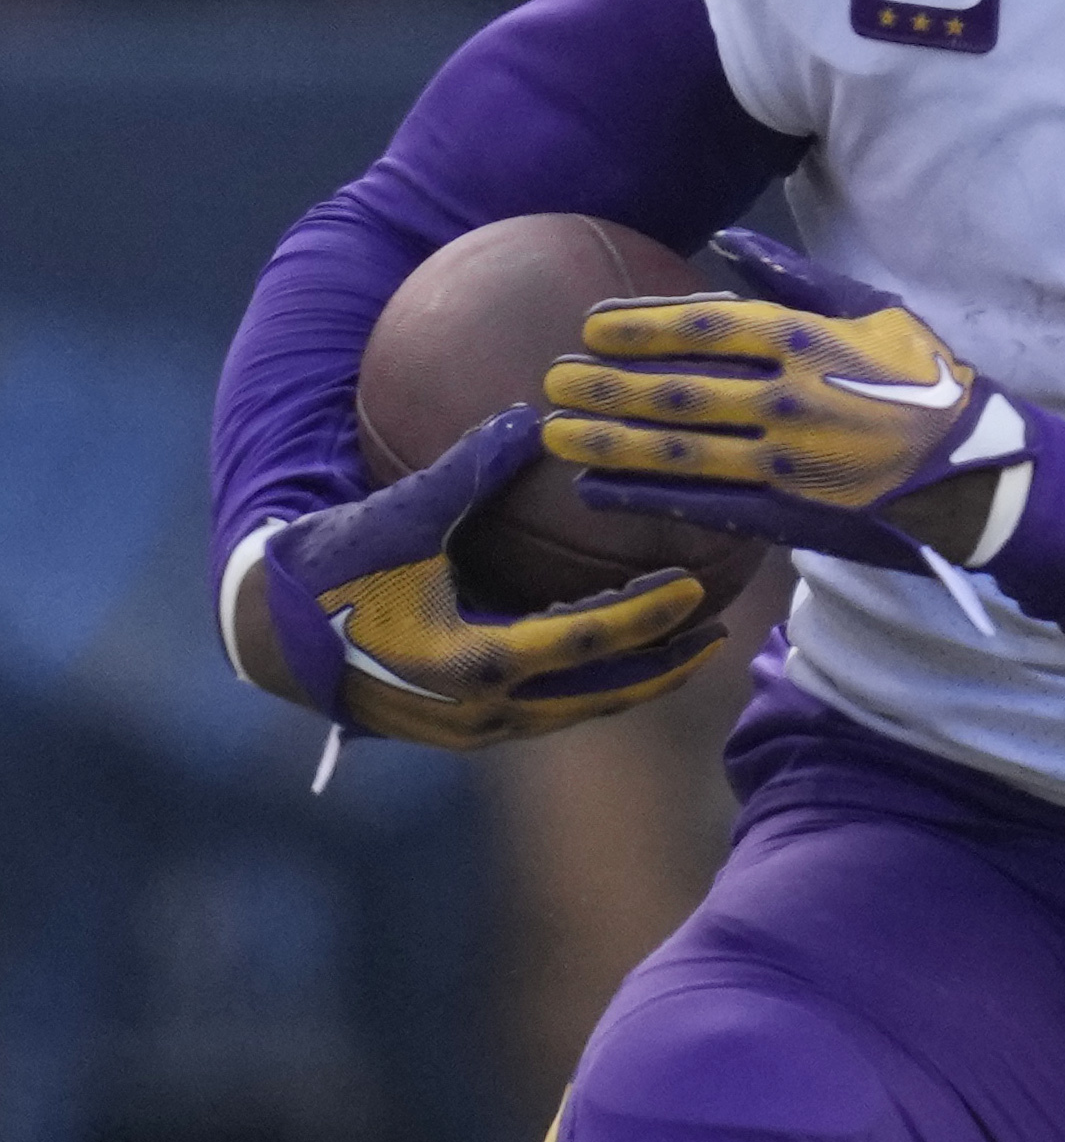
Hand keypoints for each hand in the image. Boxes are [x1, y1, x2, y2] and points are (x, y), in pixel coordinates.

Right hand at [252, 406, 722, 747]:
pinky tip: (614, 652)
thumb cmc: (329, 570)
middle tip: (721, 631)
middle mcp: (480, 709)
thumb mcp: (396, 517)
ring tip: (685, 646)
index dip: (647, 617)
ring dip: (632, 681)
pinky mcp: (460, 726)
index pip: (586, 642)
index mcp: (472, 662)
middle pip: (599, 696)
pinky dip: (588, 685)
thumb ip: (467, 470)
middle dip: (663, 666)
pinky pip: (545, 710)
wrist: (266, 637)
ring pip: (575, 711)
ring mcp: (471, 727)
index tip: (696, 587)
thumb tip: (533, 415)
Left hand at [542, 230, 1031, 569]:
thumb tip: (728, 242)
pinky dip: (643, 496)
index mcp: (808, 342)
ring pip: (677, 450)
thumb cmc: (923, 378)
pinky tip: (596, 489)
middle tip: (552, 381)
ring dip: (608, 441)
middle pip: (676, 391)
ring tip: (556, 432)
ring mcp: (785, 463)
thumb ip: (795, 277)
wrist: (974, 468)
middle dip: (604, 387)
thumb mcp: (872, 309)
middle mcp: (789, 400)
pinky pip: (701, 503)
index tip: (593, 327)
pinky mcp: (785, 513)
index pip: (704, 327)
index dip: (639, 326)